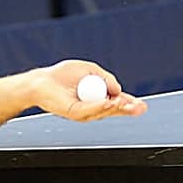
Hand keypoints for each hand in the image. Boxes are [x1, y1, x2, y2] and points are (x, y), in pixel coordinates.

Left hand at [28, 59, 146, 121]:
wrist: (40, 81)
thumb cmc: (62, 74)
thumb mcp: (90, 70)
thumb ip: (106, 78)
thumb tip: (118, 90)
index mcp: (96, 97)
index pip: (116, 102)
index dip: (129, 103)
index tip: (142, 105)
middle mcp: (92, 107)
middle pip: (114, 110)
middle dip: (128, 109)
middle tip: (141, 108)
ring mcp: (83, 112)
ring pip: (104, 111)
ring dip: (117, 107)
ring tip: (126, 103)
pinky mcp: (74, 113)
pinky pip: (90, 110)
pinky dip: (100, 105)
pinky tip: (110, 103)